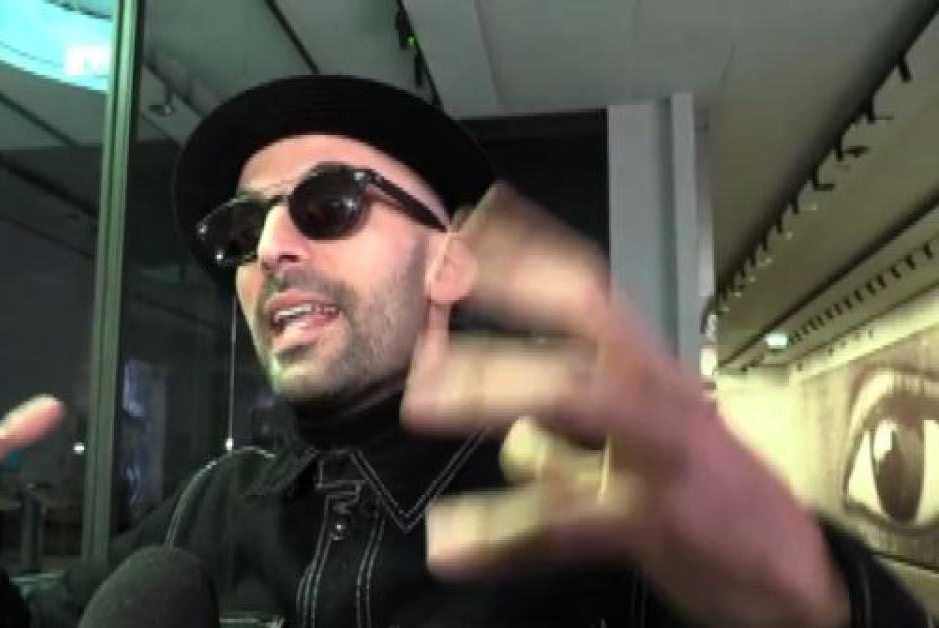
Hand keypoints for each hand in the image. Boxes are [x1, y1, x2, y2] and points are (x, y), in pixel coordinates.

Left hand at [403, 185, 849, 627]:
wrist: (794, 579)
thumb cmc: (719, 504)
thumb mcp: (652, 455)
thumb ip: (579, 442)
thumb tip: (514, 437)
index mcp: (657, 378)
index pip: (595, 298)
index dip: (536, 255)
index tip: (475, 222)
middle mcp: (663, 401)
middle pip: (587, 332)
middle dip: (509, 313)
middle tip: (432, 324)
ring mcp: (664, 456)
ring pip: (580, 400)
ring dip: (496, 393)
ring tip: (423, 404)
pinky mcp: (660, 523)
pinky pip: (569, 522)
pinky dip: (502, 534)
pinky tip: (451, 547)